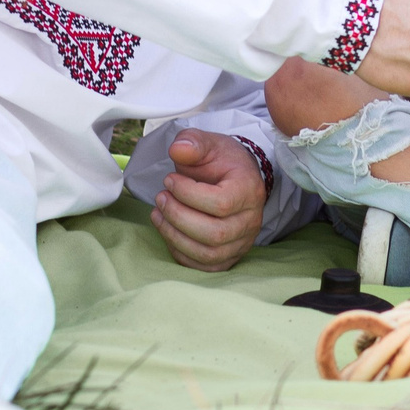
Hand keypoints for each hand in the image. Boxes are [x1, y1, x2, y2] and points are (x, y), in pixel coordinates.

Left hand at [151, 130, 266, 271]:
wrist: (236, 178)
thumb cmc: (221, 161)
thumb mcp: (208, 144)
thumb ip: (193, 142)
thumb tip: (177, 150)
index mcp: (249, 190)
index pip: (220, 203)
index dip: (188, 194)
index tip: (169, 179)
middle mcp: (251, 220)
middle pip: (214, 233)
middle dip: (178, 216)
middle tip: (160, 198)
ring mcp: (242, 242)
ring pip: (208, 253)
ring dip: (175, 236)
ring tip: (158, 214)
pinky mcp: (230, 257)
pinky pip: (204, 266)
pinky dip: (181, 253)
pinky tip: (168, 231)